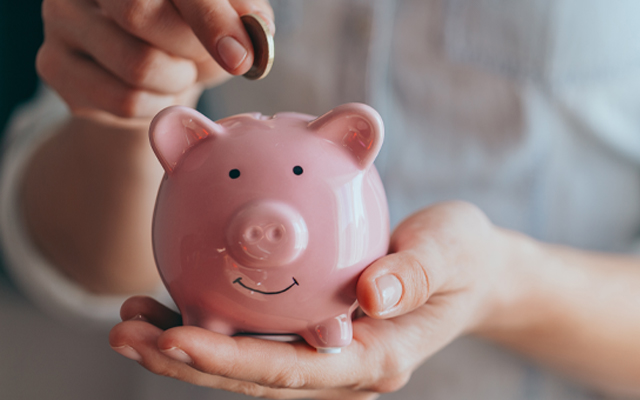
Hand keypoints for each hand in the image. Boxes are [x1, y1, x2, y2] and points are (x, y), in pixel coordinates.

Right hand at [36, 0, 274, 117]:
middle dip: (191, 48)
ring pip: (136, 66)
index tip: (239, 57)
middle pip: (139, 14)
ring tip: (177, 71)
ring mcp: (61, 20)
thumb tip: (250, 43)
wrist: (149, 67)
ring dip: (176, 82)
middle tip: (202, 55)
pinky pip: (123, 101)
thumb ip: (243, 15)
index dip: (209, 17)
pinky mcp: (54, 65)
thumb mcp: (227, 13)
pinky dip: (156, 105)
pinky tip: (155, 91)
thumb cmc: (192, 30)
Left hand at [109, 201, 514, 398]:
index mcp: (374, 357)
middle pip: (255, 377)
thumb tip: (373, 296)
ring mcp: (327, 355)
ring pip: (246, 362)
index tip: (174, 338)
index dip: (231, 362)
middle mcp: (343, 367)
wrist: (471, 271)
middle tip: (126, 334)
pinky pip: (255, 337)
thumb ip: (416, 273)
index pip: (292, 369)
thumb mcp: (452, 251)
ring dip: (185, 348)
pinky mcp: (315, 335)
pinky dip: (211, 324)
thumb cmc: (463, 257)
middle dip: (187, 362)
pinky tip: (172, 301)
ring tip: (128, 321)